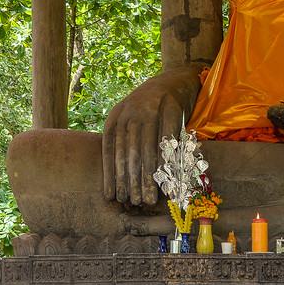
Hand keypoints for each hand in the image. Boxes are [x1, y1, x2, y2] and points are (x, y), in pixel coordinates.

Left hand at [103, 68, 201, 206]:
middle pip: (129, 153)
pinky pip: (168, 142)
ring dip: (148, 178)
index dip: (111, 175)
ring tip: (148, 199)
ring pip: (147, 151)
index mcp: (115, 117)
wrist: (173, 81)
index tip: (113, 197)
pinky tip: (166, 179)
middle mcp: (130, 111)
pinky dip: (167, 163)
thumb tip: (113, 183)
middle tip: (133, 203)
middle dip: (130, 181)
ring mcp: (152, 109)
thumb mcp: (129, 121)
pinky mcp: (172, 110)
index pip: (109, 150)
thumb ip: (121, 144)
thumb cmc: (149, 110)